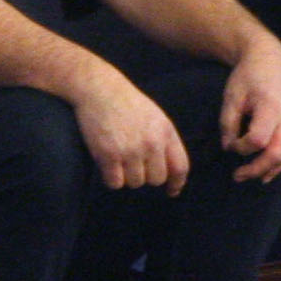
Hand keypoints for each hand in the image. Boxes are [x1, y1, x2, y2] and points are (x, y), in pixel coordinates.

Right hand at [76, 68, 192, 192]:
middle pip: (156, 179)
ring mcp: (131, 150)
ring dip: (127, 177)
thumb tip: (171, 171)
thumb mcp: (157, 117)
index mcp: (166, 133)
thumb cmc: (128, 103)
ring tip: (119, 159)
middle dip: (146, 176)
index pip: (180, 167)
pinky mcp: (109, 155)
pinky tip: (108, 164)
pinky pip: (115, 183)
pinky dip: (111, 178)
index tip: (172, 191)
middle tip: (134, 164)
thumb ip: (165, 141)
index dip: (177, 183)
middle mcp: (152, 143)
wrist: (100, 89)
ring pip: (135, 183)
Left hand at [218, 38, 280, 183]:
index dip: (241, 147)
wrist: (269, 61)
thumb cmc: (247, 77)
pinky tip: (265, 173)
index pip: (258, 139)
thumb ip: (228, 124)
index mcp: (271, 106)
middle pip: (278, 152)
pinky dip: (278, 164)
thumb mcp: (232, 97)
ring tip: (248, 176)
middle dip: (257, 168)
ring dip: (268, 170)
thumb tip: (228, 147)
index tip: (230, 143)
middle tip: (237, 176)